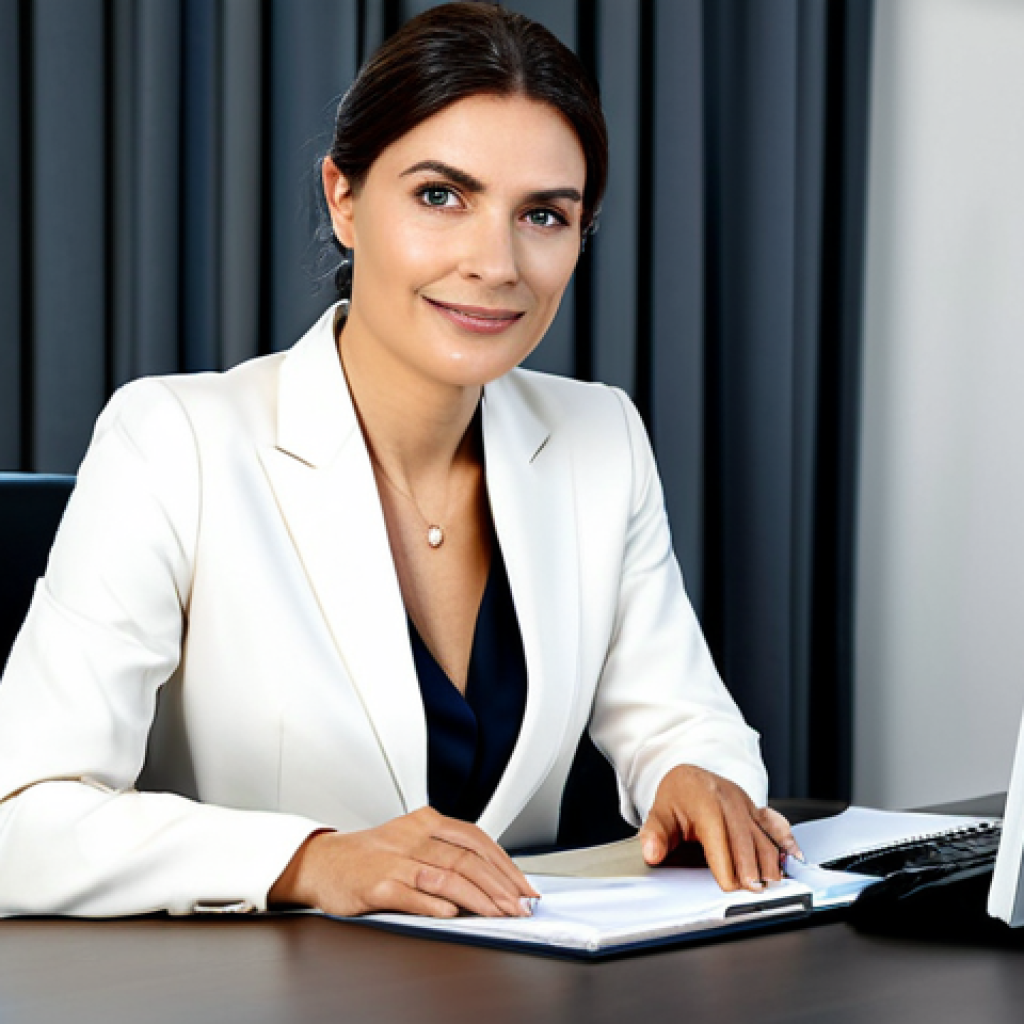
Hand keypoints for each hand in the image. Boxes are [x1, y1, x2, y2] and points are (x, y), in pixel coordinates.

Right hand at [268, 806, 539, 918]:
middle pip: (466, 858)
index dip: (504, 863)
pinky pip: (411, 892)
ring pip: (446, 874)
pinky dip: (435, 903)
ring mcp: (394, 858)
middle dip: (500, 885)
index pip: (476, 838)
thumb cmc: (369, 856)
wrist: (319, 863)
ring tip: (499, 914)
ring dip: (478, 897)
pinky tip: (453, 913)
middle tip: (520, 906)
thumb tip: (492, 880)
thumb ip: (446, 854)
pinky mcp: (375, 883)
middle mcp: (412, 835)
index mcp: (425, 821)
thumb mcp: (411, 842)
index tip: (524, 886)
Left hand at [638, 764, 802, 891]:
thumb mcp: (659, 813)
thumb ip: (654, 835)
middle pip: (745, 838)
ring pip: (764, 834)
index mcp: (705, 803)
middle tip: (756, 891)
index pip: (718, 838)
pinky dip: (787, 841)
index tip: (729, 886)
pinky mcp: (756, 808)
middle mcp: (729, 801)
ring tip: (773, 882)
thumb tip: (651, 853)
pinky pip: (775, 824)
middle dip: (752, 866)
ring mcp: (746, 804)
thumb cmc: (677, 798)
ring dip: (771, 860)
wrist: (690, 776)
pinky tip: (793, 858)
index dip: (724, 864)